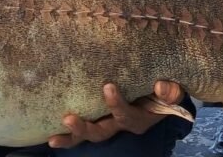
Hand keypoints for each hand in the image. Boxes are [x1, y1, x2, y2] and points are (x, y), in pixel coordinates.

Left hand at [48, 81, 184, 148]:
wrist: (162, 95)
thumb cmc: (165, 90)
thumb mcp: (173, 90)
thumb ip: (171, 91)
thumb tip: (160, 85)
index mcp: (139, 118)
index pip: (126, 114)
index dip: (116, 104)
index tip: (107, 86)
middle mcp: (121, 124)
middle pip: (102, 132)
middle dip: (85, 129)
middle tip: (69, 119)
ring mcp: (108, 122)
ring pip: (89, 135)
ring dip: (71, 136)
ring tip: (52, 138)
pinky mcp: (99, 117)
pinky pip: (82, 129)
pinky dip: (68, 132)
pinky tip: (49, 132)